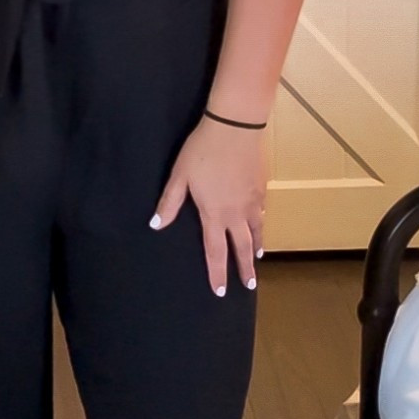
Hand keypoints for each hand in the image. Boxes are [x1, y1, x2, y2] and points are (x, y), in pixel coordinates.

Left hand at [149, 115, 266, 296]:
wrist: (235, 127)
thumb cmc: (202, 150)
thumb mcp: (179, 175)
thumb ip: (169, 202)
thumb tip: (156, 225)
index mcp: (214, 214)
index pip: (215, 252)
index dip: (217, 273)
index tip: (220, 292)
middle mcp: (237, 213)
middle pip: (243, 247)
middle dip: (245, 269)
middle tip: (249, 287)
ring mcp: (253, 200)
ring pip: (257, 231)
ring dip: (256, 247)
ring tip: (257, 259)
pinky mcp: (262, 186)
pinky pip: (262, 213)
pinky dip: (261, 224)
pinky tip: (260, 223)